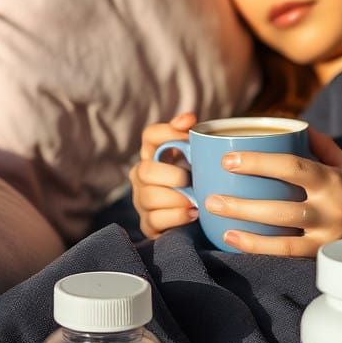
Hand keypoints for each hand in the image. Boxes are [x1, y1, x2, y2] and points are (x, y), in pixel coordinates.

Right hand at [129, 112, 199, 238]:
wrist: (198, 221)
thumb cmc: (198, 185)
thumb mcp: (199, 162)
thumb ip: (195, 140)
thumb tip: (189, 118)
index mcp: (153, 156)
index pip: (150, 136)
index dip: (167, 131)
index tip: (189, 130)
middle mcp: (142, 177)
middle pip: (145, 170)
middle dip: (171, 175)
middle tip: (190, 180)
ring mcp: (142, 201)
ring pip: (150, 196)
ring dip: (176, 198)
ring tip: (195, 201)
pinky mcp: (148, 224)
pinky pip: (156, 219)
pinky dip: (177, 216)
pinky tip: (193, 214)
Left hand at [204, 128, 341, 256]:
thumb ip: (320, 144)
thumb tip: (291, 123)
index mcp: (332, 179)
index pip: (292, 167)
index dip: (258, 163)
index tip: (228, 159)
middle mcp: (330, 208)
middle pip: (281, 205)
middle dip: (242, 201)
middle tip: (210, 196)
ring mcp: (327, 235)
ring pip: (281, 232)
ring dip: (245, 225)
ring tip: (216, 216)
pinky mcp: (323, 255)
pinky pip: (286, 253)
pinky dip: (258, 247)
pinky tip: (233, 240)